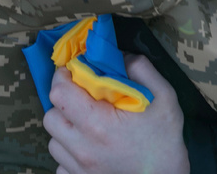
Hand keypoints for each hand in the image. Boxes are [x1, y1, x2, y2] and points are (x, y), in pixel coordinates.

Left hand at [43, 54, 188, 173]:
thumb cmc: (166, 140)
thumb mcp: (164, 97)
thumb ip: (141, 69)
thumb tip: (119, 56)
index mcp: (98, 124)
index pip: (59, 93)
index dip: (63, 77)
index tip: (75, 72)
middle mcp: (83, 148)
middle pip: (50, 117)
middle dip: (62, 102)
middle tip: (81, 97)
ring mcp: (79, 169)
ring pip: (52, 141)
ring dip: (64, 127)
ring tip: (84, 123)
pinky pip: (60, 164)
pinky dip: (68, 152)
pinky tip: (87, 146)